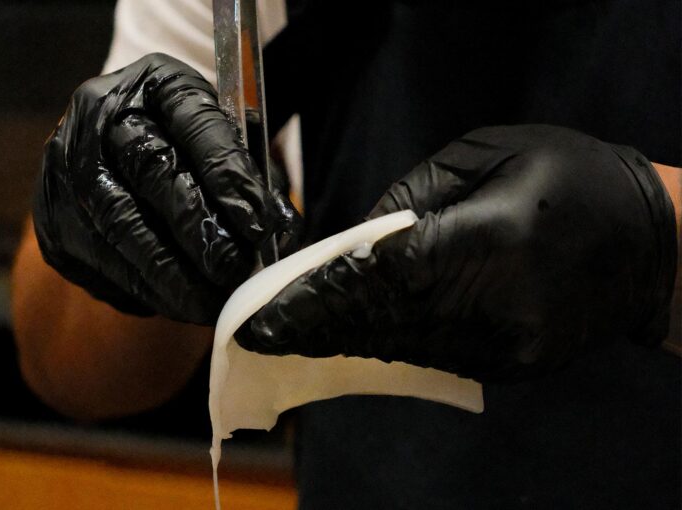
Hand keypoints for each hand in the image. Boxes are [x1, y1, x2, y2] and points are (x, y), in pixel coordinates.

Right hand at [33, 53, 300, 324]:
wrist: (117, 147)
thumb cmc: (188, 148)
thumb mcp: (228, 144)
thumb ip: (256, 179)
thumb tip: (280, 232)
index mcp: (157, 82)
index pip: (196, 122)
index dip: (228, 176)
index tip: (258, 225)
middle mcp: (101, 112)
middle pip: (152, 171)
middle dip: (199, 230)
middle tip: (234, 270)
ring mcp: (65, 161)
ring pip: (120, 223)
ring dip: (170, 272)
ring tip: (211, 301)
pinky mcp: (50, 214)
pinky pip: (98, 258)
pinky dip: (143, 287)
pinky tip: (177, 302)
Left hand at [236, 125, 676, 380]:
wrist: (649, 243)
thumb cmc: (567, 178)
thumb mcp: (487, 155)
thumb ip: (411, 199)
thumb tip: (355, 241)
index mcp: (490, 240)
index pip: (380, 276)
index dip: (318, 298)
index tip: (266, 317)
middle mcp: (494, 305)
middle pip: (381, 322)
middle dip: (316, 329)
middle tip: (261, 334)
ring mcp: (505, 345)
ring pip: (401, 346)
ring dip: (343, 340)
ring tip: (294, 334)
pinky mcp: (514, 365)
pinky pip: (432, 355)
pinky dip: (386, 345)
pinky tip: (352, 336)